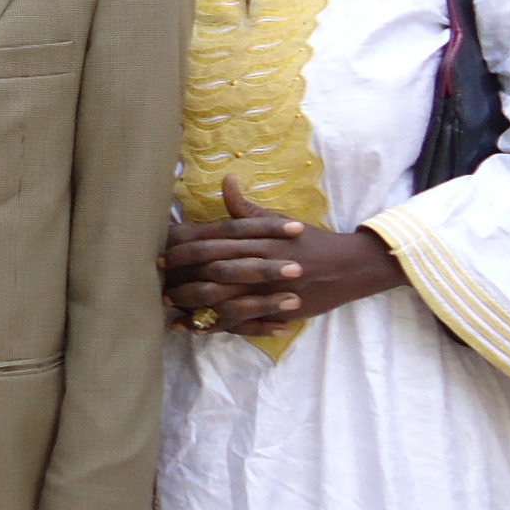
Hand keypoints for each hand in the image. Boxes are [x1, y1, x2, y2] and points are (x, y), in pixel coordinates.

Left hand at [161, 174, 404, 334]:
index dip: (186, 250)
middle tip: (159, 283)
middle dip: (184, 278)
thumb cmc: (309, 242)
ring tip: (170, 308)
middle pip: (216, 273)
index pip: (216, 244)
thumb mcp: (278, 222)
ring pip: (226, 300)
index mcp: (260, 240)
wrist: (350, 266)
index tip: (161, 254)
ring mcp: (271, 290)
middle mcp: (264, 264)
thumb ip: (246, 209)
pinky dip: (216, 326)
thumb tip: (225, 180)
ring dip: (195, 305)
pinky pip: (242, 323)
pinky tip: (194, 328)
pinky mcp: (278, 311)